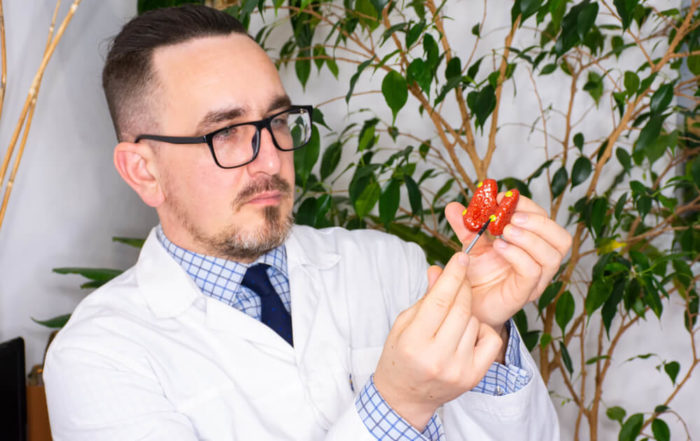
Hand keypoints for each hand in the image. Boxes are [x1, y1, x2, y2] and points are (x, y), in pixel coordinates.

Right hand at [373, 253, 502, 429]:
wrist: (405, 397)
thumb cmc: (400, 357)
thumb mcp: (404, 324)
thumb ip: (425, 299)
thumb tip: (439, 270)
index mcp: (414, 342)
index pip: (439, 301)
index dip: (452, 276)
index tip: (460, 257)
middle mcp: (437, 358)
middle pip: (461, 309)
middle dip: (463, 288)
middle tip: (460, 279)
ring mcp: (458, 369)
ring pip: (475, 322)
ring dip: (467, 311)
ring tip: (453, 317)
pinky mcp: (473, 377)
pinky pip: (490, 340)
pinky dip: (481, 330)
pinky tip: (467, 333)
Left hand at [445, 195, 572, 330]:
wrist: (465, 306)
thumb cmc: (476, 276)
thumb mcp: (470, 245)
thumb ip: (465, 226)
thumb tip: (453, 206)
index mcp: (532, 246)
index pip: (546, 220)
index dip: (528, 205)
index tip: (503, 198)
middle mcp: (540, 262)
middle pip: (560, 237)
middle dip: (537, 221)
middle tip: (510, 216)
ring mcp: (536, 280)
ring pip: (552, 255)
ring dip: (529, 237)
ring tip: (504, 231)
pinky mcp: (525, 292)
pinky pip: (532, 271)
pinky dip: (517, 255)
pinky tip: (499, 247)